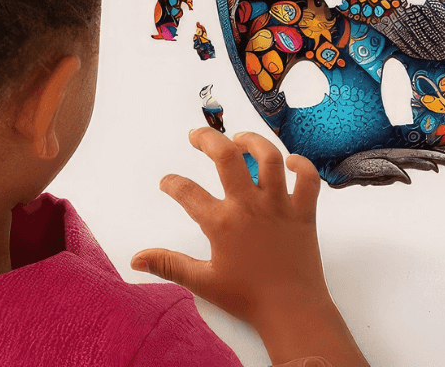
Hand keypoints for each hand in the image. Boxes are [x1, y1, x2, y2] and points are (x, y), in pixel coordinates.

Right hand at [132, 128, 367, 366]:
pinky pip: (308, 178)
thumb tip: (135, 259)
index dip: (173, 183)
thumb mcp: (203, 282)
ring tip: (240, 138)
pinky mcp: (304, 210)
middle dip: (209, 140)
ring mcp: (280, 204)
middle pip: (228, 157)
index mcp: (223, 223)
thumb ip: (169, 265)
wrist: (290, 309)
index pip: (189, 193)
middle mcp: (250, 205)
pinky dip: (302, 164)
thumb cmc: (246, 296)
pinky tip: (290, 161)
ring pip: (270, 157)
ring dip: (253, 142)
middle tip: (197, 136)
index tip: (167, 181)